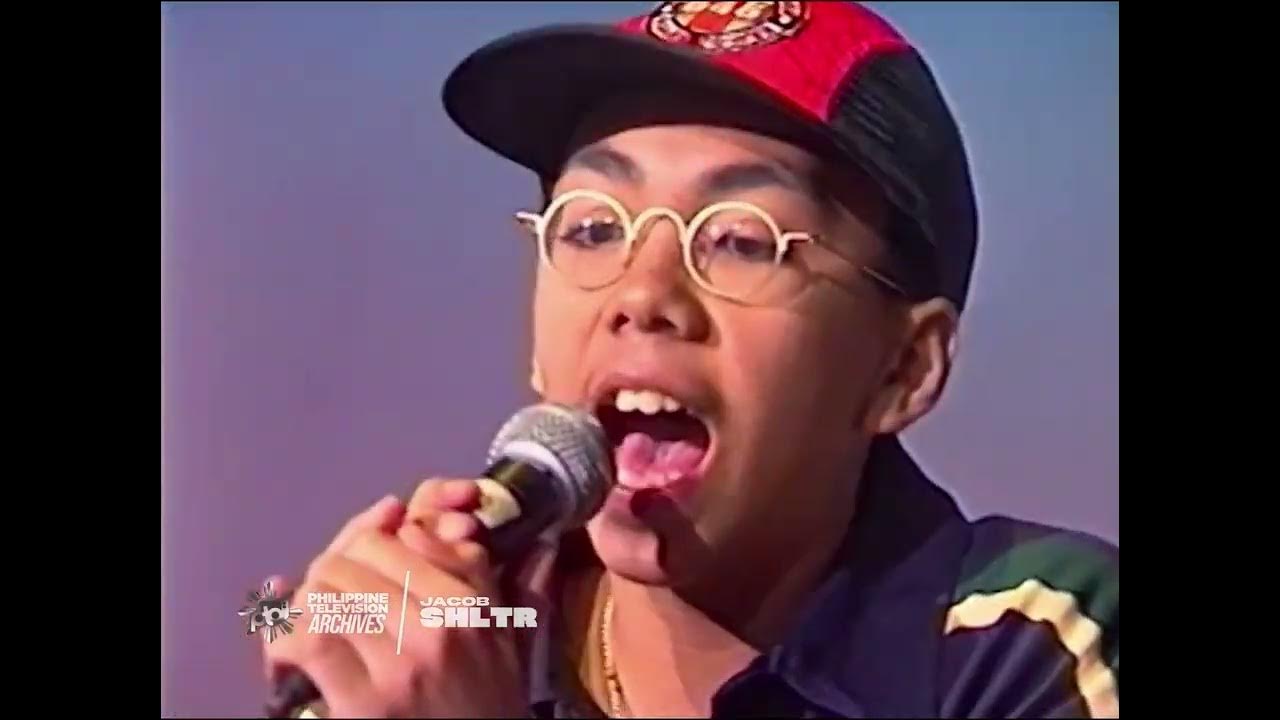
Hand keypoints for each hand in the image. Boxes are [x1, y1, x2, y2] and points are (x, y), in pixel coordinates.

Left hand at [262, 480, 556, 717]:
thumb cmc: (488, 708)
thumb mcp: (507, 642)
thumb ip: (489, 579)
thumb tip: (476, 521)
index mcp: (472, 603)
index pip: (404, 535)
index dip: (371, 540)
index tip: (361, 564)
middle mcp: (441, 622)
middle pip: (357, 556)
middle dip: (331, 572)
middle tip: (324, 601)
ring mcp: (403, 661)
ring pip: (326, 591)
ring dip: (304, 607)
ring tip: (306, 629)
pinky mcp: (367, 701)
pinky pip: (310, 641)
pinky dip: (285, 644)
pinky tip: (288, 659)